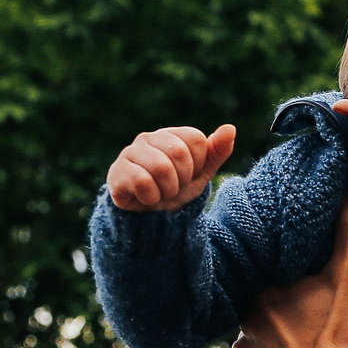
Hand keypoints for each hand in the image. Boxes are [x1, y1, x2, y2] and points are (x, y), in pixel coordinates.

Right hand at [107, 122, 234, 211]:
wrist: (150, 218)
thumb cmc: (175, 191)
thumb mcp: (201, 173)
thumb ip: (216, 151)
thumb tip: (230, 128)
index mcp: (171, 135)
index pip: (196, 139)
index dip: (198, 163)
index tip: (188, 174)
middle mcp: (148, 138)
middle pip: (179, 152)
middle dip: (183, 178)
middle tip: (173, 186)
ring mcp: (130, 153)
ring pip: (161, 167)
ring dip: (168, 190)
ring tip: (161, 193)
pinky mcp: (117, 172)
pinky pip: (142, 182)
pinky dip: (151, 197)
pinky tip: (146, 198)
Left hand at [231, 200, 347, 347]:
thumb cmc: (342, 332)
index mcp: (263, 292)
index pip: (269, 283)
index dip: (288, 288)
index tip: (306, 295)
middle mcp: (243, 323)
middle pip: (260, 314)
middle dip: (278, 317)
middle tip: (307, 324)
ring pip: (255, 344)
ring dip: (272, 347)